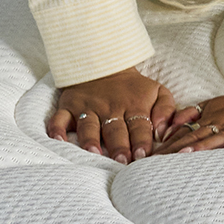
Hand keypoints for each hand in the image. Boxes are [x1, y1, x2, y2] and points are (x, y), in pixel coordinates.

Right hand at [48, 67, 176, 162]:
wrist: (104, 63)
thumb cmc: (134, 87)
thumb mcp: (157, 91)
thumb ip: (166, 110)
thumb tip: (163, 132)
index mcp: (134, 106)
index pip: (139, 126)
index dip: (141, 141)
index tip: (143, 155)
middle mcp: (110, 108)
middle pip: (114, 129)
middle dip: (118, 145)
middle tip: (122, 160)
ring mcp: (88, 107)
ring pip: (88, 125)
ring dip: (91, 139)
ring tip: (94, 153)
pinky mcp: (69, 106)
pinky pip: (60, 118)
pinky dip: (57, 129)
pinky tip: (58, 140)